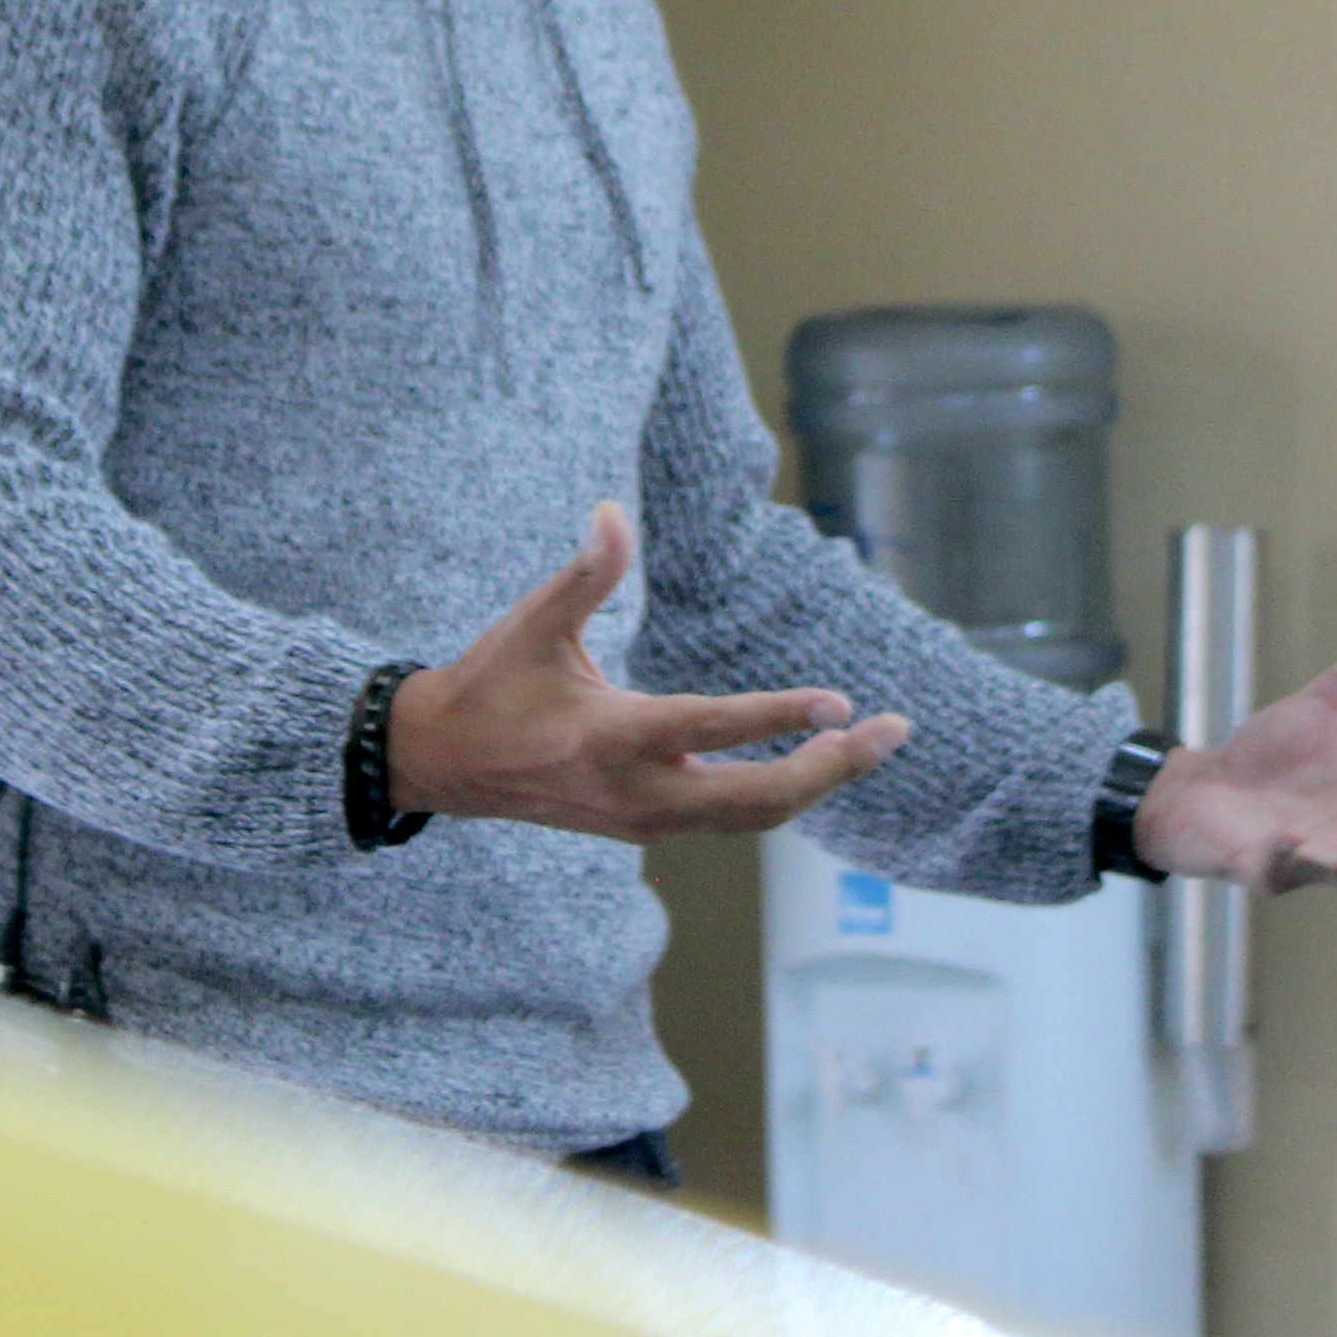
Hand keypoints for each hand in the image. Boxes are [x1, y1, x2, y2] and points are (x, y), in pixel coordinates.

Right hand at [388, 501, 910, 842]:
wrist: (444, 764)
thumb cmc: (492, 684)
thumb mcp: (531, 623)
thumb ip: (585, 572)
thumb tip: (615, 511)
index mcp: (609, 737)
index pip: (710, 729)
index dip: (777, 716)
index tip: (838, 702)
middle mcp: (636, 791)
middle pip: (756, 800)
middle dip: (831, 769)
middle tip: (892, 732)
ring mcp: (644, 818)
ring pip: (751, 818)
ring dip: (816, 784)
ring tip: (871, 744)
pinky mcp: (647, 825)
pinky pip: (731, 819)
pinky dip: (782, 796)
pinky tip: (818, 764)